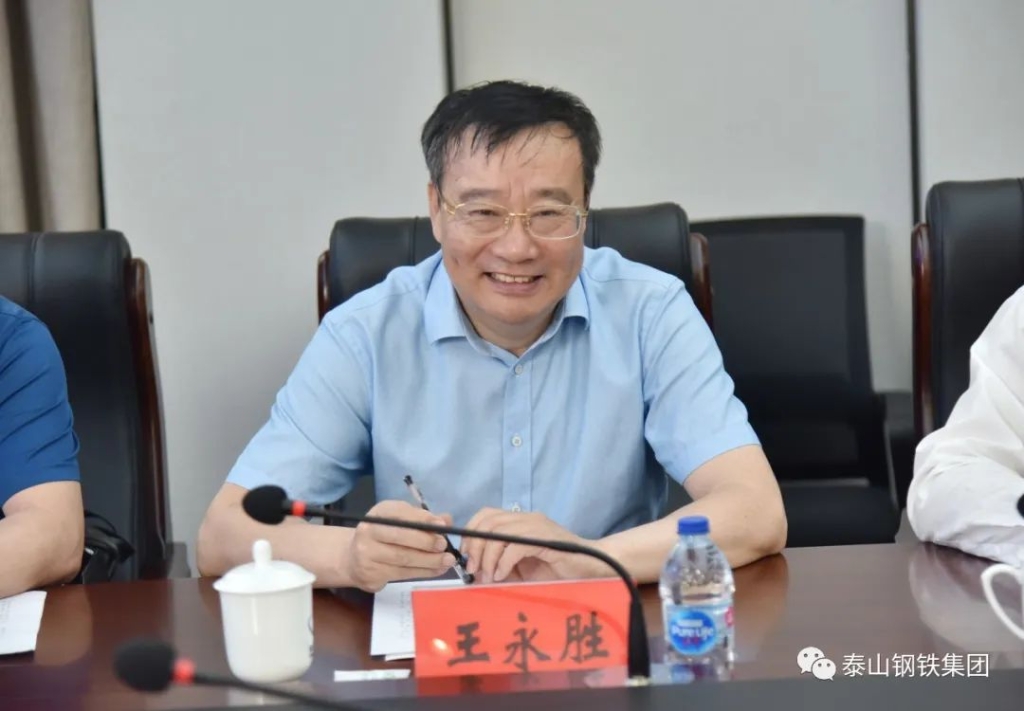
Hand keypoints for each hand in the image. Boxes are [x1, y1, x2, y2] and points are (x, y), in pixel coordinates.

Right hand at [343, 500, 454, 592]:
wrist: (353, 559)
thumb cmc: (384, 536)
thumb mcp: (401, 520)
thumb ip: (422, 519)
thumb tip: (446, 520)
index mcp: (378, 513)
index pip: (400, 513)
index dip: (422, 519)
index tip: (442, 526)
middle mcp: (368, 532)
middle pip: (400, 537)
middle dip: (426, 542)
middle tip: (444, 546)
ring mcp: (367, 555)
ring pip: (403, 558)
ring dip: (429, 561)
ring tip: (447, 561)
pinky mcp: (371, 575)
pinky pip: (401, 574)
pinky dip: (423, 572)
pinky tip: (436, 570)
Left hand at [460, 508, 611, 583]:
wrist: (591, 567)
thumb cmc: (558, 570)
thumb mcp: (521, 569)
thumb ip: (501, 565)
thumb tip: (476, 572)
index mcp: (519, 521)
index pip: (485, 515)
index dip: (470, 533)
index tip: (466, 558)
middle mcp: (526, 518)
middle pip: (487, 521)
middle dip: (474, 547)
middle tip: (474, 571)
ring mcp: (536, 526)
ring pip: (498, 532)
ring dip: (487, 557)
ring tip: (489, 577)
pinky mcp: (545, 538)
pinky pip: (515, 546)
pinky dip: (503, 562)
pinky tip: (503, 576)